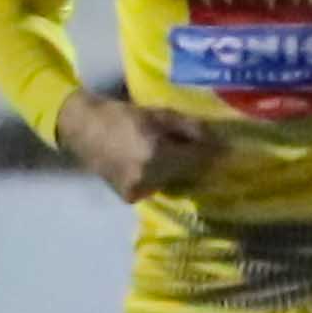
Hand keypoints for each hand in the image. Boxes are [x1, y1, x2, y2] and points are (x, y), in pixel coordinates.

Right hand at [56, 92, 225, 205]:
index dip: (215, 153)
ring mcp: (139, 190)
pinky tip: (156, 164)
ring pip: (174, 181)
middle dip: (197, 160)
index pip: (199, 158)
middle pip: (189, 172)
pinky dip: (161, 177)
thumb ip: (191, 129)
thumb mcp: (161, 115)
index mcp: (157, 154)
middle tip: (204, 149)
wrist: (82, 128)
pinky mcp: (130, 197)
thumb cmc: (122, 116)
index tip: (229, 149)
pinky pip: (157, 187)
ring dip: (179, 170)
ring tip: (176, 155)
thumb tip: (219, 142)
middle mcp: (150, 177)